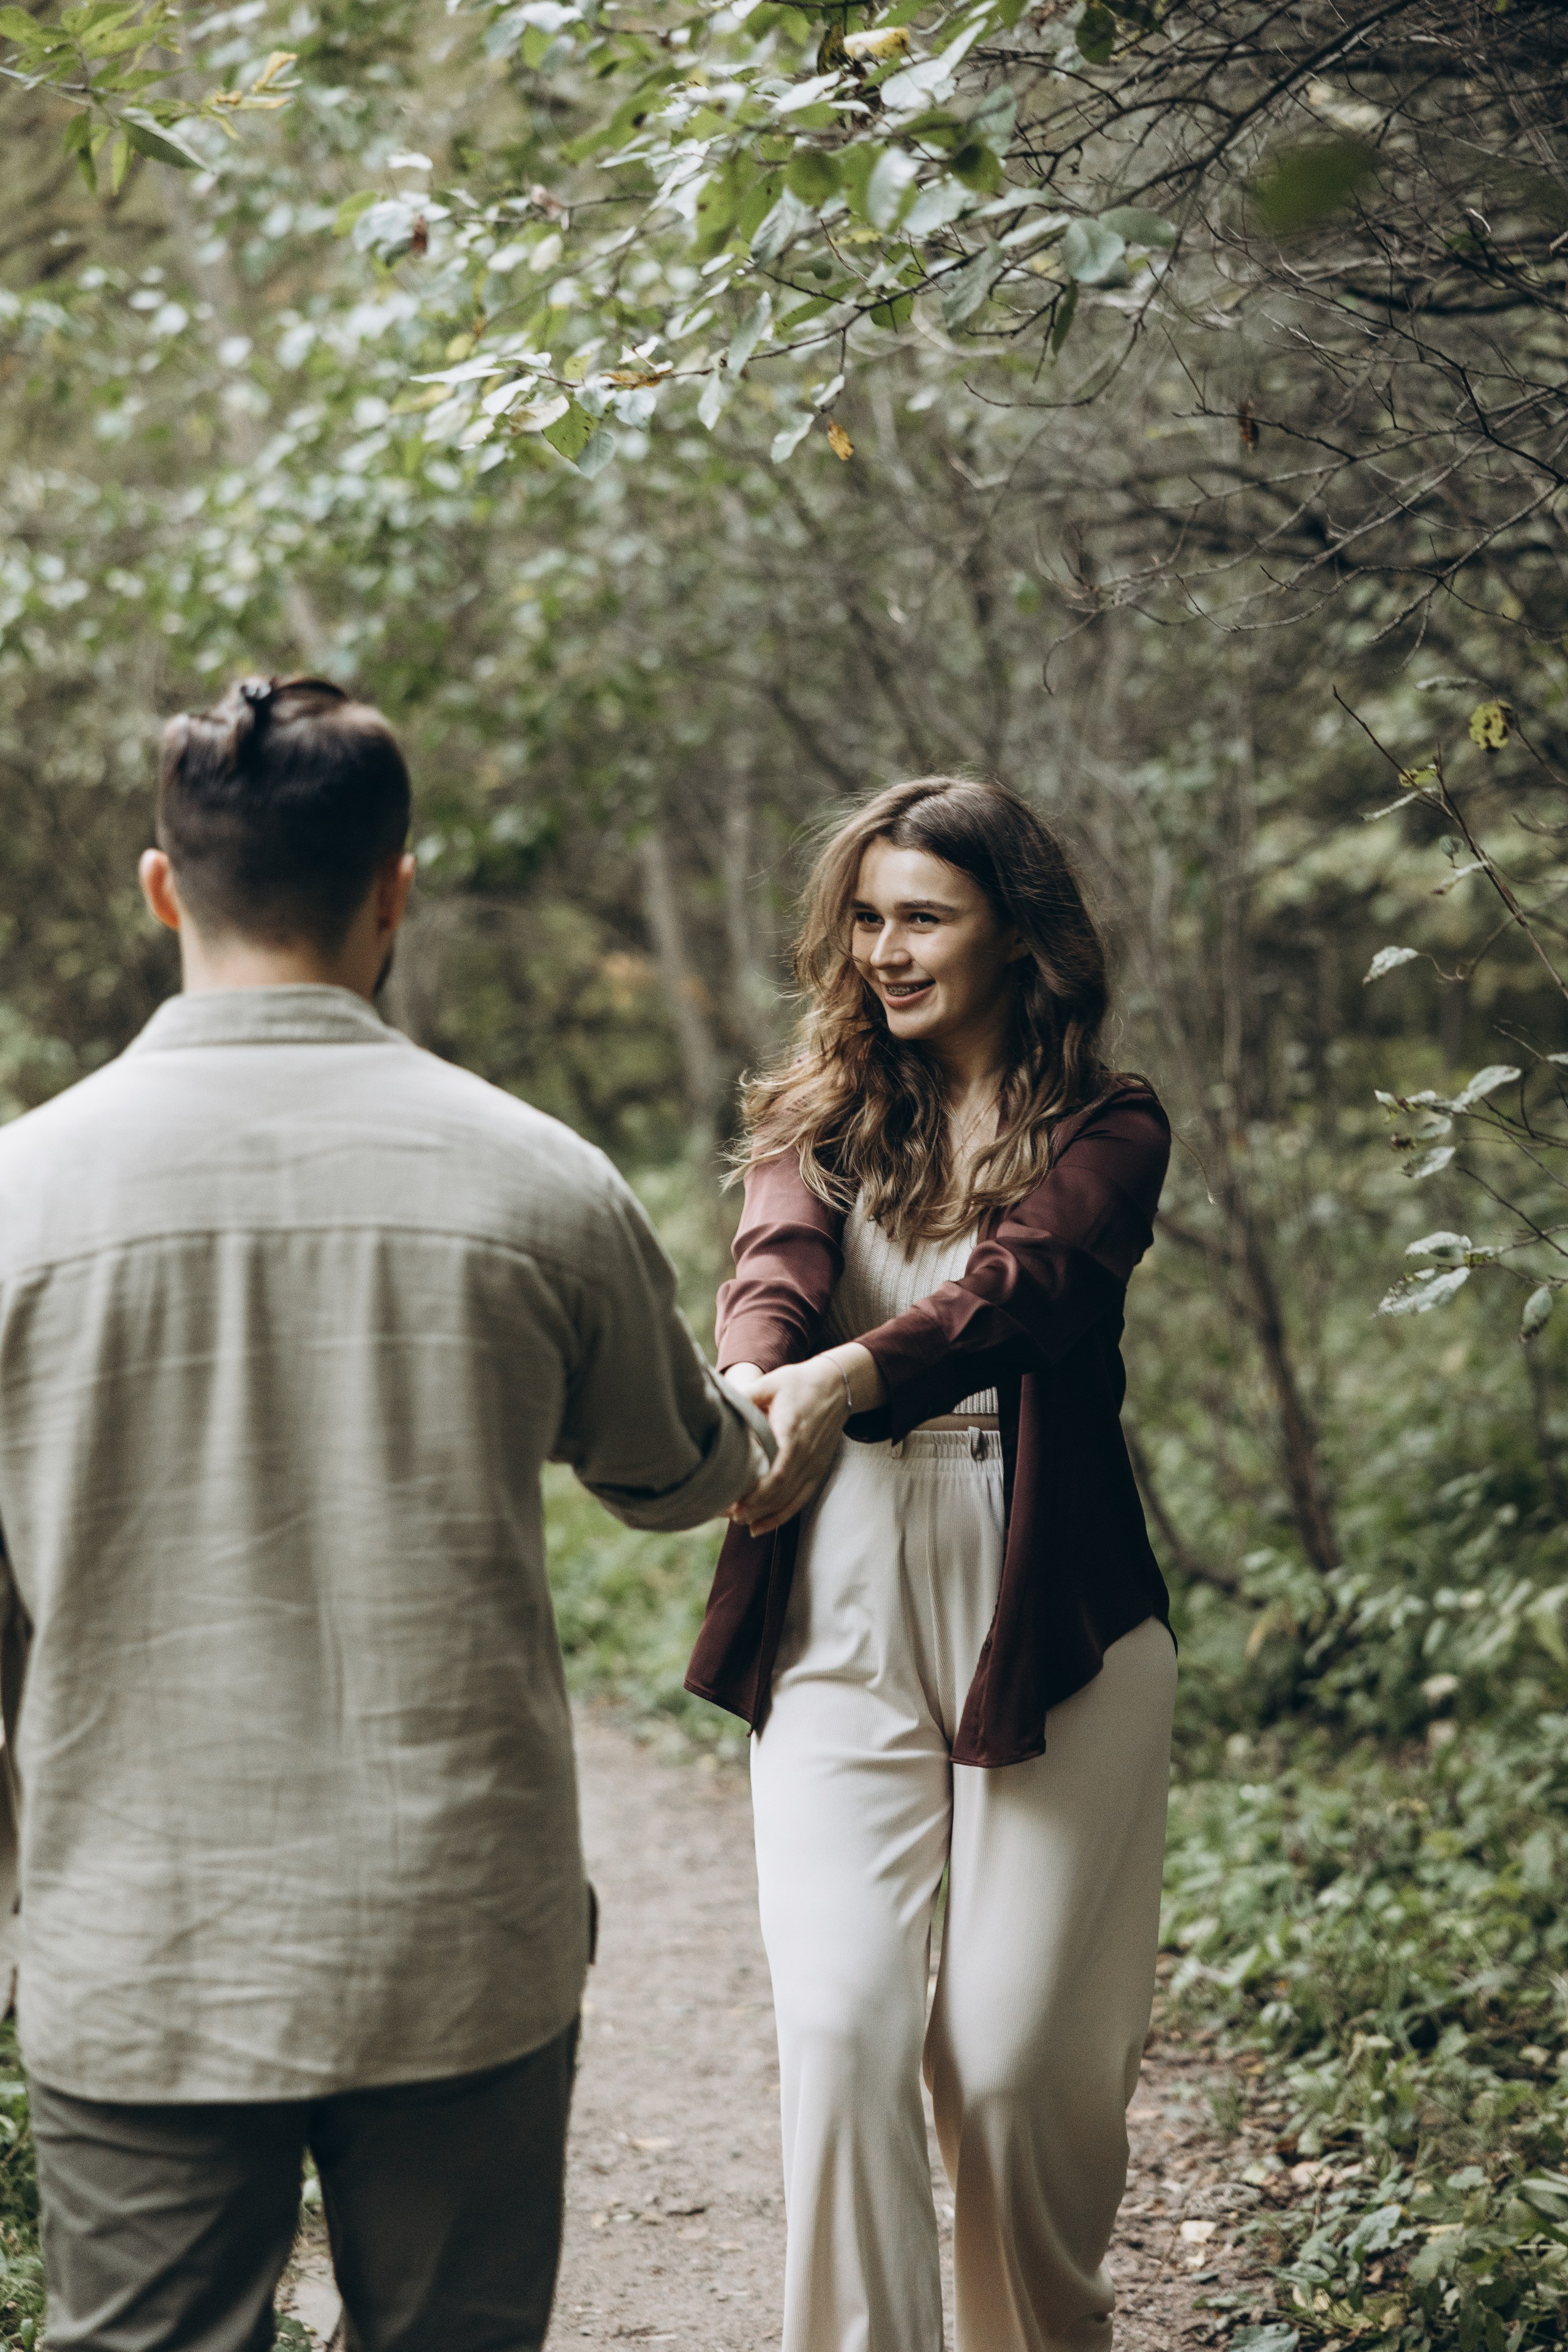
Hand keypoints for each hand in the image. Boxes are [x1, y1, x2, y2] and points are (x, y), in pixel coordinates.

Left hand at [726, 1345, 882, 1536]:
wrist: (837, 1385)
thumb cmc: (799, 1383)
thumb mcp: (770, 1383)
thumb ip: (746, 1397)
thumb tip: (718, 1404)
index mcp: (793, 1433)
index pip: (778, 1473)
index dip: (756, 1493)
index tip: (732, 1500)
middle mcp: (806, 1454)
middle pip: (780, 1492)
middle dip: (753, 1507)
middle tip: (725, 1513)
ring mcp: (815, 1465)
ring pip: (789, 1500)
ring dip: (764, 1515)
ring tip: (737, 1520)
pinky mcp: (818, 1470)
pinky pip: (800, 1500)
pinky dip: (780, 1516)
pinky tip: (760, 1526)